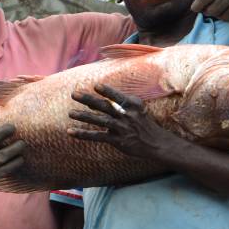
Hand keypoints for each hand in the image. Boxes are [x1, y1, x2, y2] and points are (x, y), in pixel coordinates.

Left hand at [68, 84, 182, 160]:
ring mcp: (122, 128)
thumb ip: (119, 103)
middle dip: (89, 99)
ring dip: (84, 116)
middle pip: (105, 106)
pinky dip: (83, 134)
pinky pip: (97, 136)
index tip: (96, 86)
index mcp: (133, 105)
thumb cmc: (144, 123)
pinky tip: (71, 131)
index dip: (108, 91)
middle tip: (74, 94)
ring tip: (71, 113)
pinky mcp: (117, 140)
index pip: (118, 97)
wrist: (157, 143)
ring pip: (100, 121)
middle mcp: (127, 115)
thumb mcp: (137, 109)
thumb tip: (94, 100)